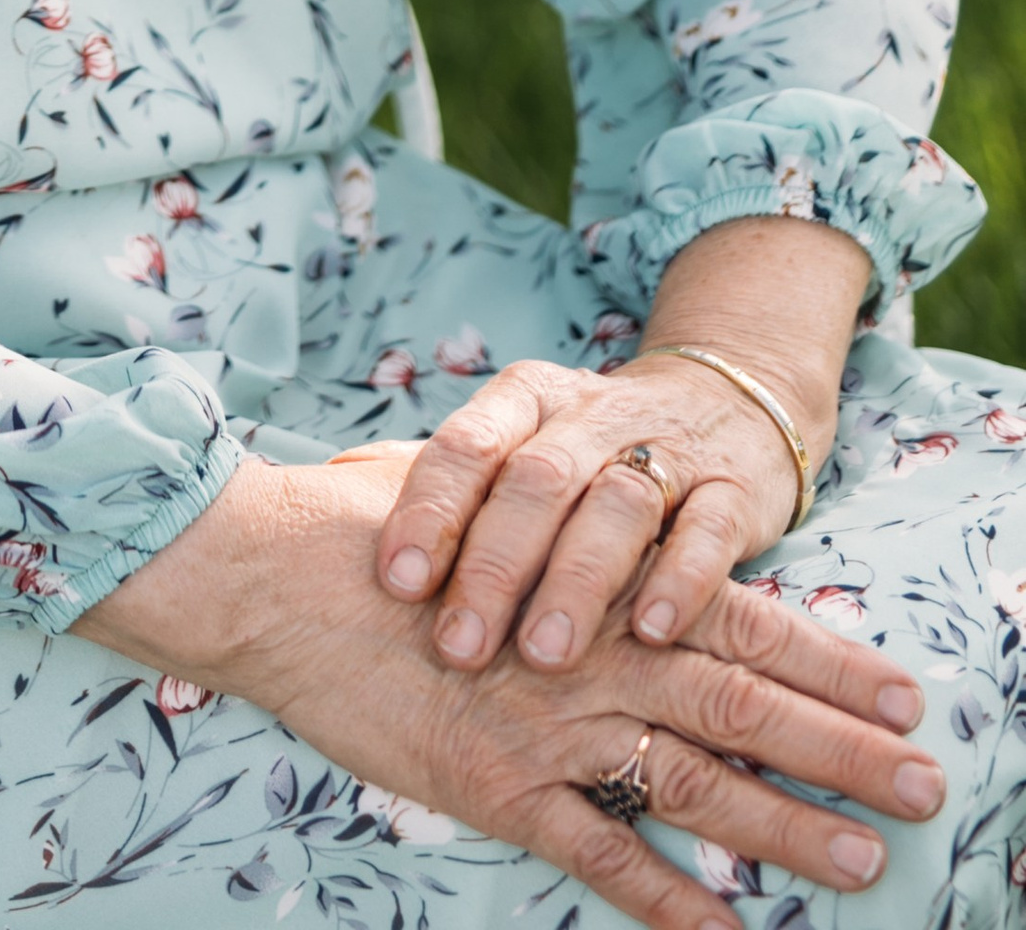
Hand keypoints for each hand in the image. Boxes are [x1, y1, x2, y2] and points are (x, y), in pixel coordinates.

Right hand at [82, 449, 942, 929]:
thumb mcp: (470, 483)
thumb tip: (589, 503)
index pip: (733, 612)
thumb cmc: (364, 516)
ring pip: (693, 782)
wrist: (271, 572)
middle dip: (840, 743)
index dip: (824, 652)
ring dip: (784, 826)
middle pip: (741, 698)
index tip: (900, 687)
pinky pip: (599, 855)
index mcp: (591, 576)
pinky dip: (666, 900)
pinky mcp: (497, 786)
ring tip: (864, 862)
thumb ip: (540, 511)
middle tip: (922, 780)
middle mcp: (588, 652)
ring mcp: (546, 725)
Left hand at [372, 352, 814, 675]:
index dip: (428, 512)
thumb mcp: (516, 442)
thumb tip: (324, 484)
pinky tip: (649, 631)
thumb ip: (439, 473)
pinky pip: (706, 532)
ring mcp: (665, 451)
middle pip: (533, 482)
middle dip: (492, 567)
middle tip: (459, 649)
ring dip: (576, 583)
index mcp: (523, 401)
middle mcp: (588, 417)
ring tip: (543, 657)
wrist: (724, 403)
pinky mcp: (734, 492)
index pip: (463, 447)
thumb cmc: (589, 450)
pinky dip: (679, 581)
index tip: (395, 583)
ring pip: (615, 507)